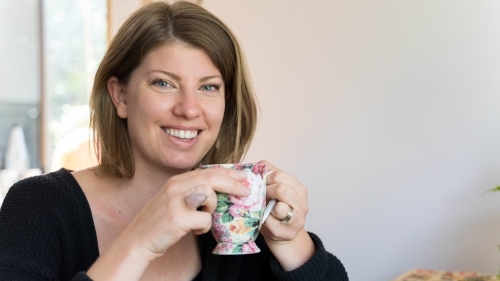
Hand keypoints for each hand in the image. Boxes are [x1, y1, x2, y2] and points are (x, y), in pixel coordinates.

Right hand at [122, 167, 249, 259]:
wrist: (137, 240)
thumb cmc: (159, 223)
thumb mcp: (174, 200)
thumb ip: (192, 193)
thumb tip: (219, 192)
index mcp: (177, 181)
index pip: (208, 171)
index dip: (228, 174)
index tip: (242, 178)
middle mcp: (176, 186)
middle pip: (212, 178)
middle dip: (233, 184)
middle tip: (247, 190)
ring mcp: (176, 200)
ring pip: (210, 195)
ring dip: (212, 210)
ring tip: (202, 219)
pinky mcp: (178, 217)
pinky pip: (205, 219)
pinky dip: (204, 228)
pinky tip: (194, 231)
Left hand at [257, 160, 314, 270]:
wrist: (280, 232)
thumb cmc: (274, 208)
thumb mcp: (273, 188)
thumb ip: (268, 174)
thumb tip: (256, 165)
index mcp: (300, 189)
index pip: (280, 175)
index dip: (265, 178)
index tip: (259, 184)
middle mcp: (303, 204)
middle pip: (281, 189)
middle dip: (266, 191)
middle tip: (260, 196)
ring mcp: (298, 220)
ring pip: (280, 207)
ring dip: (267, 207)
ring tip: (264, 207)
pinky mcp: (289, 233)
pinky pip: (272, 222)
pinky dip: (264, 220)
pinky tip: (264, 219)